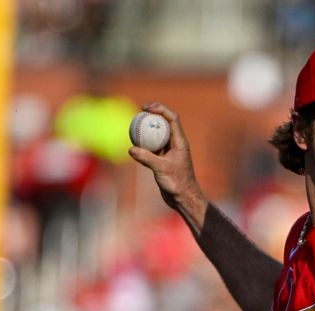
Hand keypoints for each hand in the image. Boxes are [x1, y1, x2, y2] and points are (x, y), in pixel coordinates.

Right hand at [128, 102, 207, 230]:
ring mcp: (170, 152)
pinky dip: (145, 142)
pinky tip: (134, 142)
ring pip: (158, 135)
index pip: (172, 119)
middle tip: (139, 112)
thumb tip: (131, 149)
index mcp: (180, 142)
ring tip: (134, 124)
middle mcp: (176, 144)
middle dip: (153, 115)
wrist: (183, 197)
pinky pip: (153, 146)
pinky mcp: (164, 160)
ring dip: (148, 128)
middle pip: (165, 123)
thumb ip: (147, 158)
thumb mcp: (161, 169)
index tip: (146, 107)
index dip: (160, 109)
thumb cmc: (177, 183)